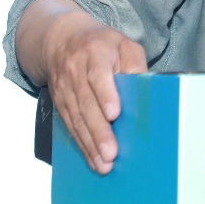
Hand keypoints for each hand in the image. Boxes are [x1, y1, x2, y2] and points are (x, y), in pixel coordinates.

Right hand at [17, 0, 146, 173]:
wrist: (60, 39)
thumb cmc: (102, 43)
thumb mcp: (123, 43)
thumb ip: (135, 63)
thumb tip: (144, 90)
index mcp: (95, 52)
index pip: (98, 75)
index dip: (105, 94)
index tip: (114, 114)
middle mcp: (75, 72)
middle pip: (86, 104)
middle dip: (99, 131)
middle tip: (111, 153)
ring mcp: (65, 89)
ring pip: (76, 119)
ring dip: (89, 144)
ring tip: (103, 164)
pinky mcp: (60, 103)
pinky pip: (70, 126)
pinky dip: (82, 144)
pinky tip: (92, 159)